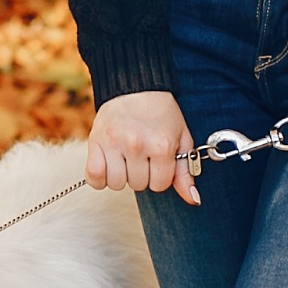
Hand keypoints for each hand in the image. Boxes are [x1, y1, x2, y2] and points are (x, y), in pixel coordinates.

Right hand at [87, 90, 200, 204]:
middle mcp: (137, 145)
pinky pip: (94, 177)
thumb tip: (193, 199)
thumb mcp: (181, 139)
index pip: (159, 185)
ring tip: (125, 158)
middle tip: (141, 156)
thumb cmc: (161, 114)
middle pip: (138, 185)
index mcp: (161, 145)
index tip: (157, 161)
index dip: (160, 176)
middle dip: (141, 175)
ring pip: (116, 184)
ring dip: (121, 176)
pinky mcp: (95, 142)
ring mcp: (114, 143)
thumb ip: (185, 171)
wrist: (136, 87)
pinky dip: (100, 178)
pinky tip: (108, 166)